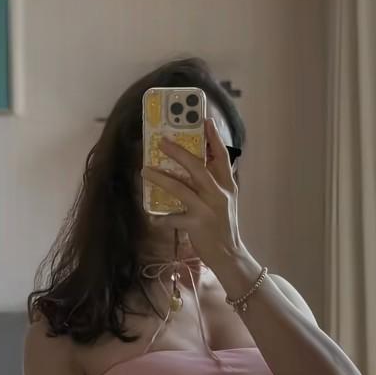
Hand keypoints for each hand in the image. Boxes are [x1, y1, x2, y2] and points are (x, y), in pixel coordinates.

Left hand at [142, 116, 244, 272]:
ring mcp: (208, 209)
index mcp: (227, 186)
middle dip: (179, 153)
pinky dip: (161, 219)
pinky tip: (152, 218)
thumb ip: (214, 183)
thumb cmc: (223, 225)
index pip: (222, 156)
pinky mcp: (197, 225)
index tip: (205, 119)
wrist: (230, 254)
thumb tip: (197, 164)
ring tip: (145, 171)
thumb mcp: (224, 200)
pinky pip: (174, 218)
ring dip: (161, 179)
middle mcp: (219, 194)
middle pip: (198, 167)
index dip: (214, 137)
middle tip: (162, 142)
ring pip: (181, 188)